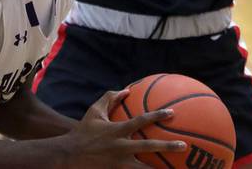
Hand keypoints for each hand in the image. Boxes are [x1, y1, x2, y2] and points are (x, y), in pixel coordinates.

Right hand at [64, 90, 186, 168]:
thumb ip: (110, 99)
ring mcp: (119, 163)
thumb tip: (126, 90)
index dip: (157, 116)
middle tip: (183, 146)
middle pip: (148, 147)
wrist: (68, 155)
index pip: (141, 121)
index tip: (172, 113)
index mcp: (117, 130)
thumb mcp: (94, 111)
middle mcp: (121, 147)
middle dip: (167, 146)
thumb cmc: (83, 131)